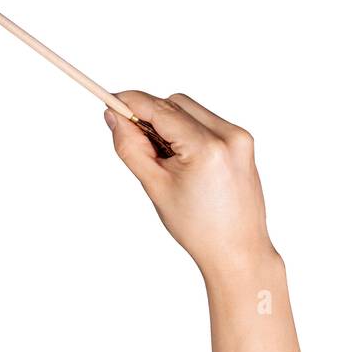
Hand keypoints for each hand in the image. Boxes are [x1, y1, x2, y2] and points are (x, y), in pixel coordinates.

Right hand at [104, 91, 302, 351]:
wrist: (238, 250)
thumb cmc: (197, 227)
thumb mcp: (155, 186)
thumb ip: (130, 147)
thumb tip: (114, 116)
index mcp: (206, 148)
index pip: (159, 109)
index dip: (131, 102)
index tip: (109, 101)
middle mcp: (228, 136)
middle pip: (175, 103)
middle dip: (150, 115)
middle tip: (136, 143)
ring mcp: (239, 137)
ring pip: (190, 110)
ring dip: (169, 123)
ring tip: (164, 161)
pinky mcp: (243, 142)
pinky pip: (206, 122)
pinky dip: (187, 131)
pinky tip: (183, 162)